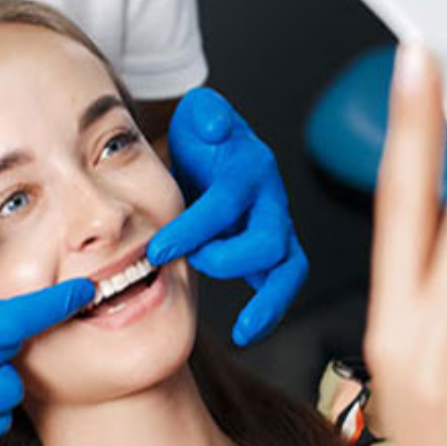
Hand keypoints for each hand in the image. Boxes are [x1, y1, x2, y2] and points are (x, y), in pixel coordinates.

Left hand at [147, 88, 307, 345]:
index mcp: (250, 169)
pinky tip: (247, 332)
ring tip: (244, 330)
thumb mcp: (201, 114)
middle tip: (190, 266)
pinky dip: (269, 311)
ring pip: (289, 268)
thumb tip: (213, 126)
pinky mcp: (273, 252)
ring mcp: (276, 228)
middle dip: (226, 260)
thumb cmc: (205, 138)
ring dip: (269, 302)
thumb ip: (207, 113)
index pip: (225, 203)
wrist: (218, 153)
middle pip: (268, 240)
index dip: (192, 229)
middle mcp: (270, 201)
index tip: (156, 251)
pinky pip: (281, 284)